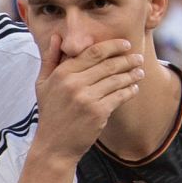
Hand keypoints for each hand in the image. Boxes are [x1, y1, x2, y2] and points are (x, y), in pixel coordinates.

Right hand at [31, 34, 144, 161]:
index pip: (93, 52)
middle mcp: (74, 84)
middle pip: (109, 64)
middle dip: (128, 59)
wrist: (54, 146)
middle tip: (138, 58)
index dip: (113, 46)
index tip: (126, 45)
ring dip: (132, 74)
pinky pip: (120, 95)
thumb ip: (50, 59)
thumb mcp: (42, 85)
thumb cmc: (50, 113)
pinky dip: (130, 90)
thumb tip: (56, 37)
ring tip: (139, 72)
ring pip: (117, 79)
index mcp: (62, 74)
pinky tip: (134, 88)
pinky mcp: (98, 112)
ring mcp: (87, 98)